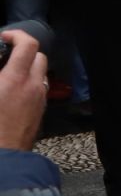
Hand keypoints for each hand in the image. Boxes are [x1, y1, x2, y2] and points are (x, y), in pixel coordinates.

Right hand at [0, 29, 48, 150]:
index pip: (28, 45)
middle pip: (38, 56)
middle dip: (23, 51)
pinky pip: (39, 89)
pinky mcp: (39, 112)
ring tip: (6, 73)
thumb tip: (2, 69)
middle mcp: (32, 87)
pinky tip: (11, 92)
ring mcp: (39, 99)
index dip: (17, 35)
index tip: (4, 37)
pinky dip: (29, 83)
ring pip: (41, 73)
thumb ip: (0, 74)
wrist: (3, 160)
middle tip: (3, 55)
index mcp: (13, 80)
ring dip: (27, 67)